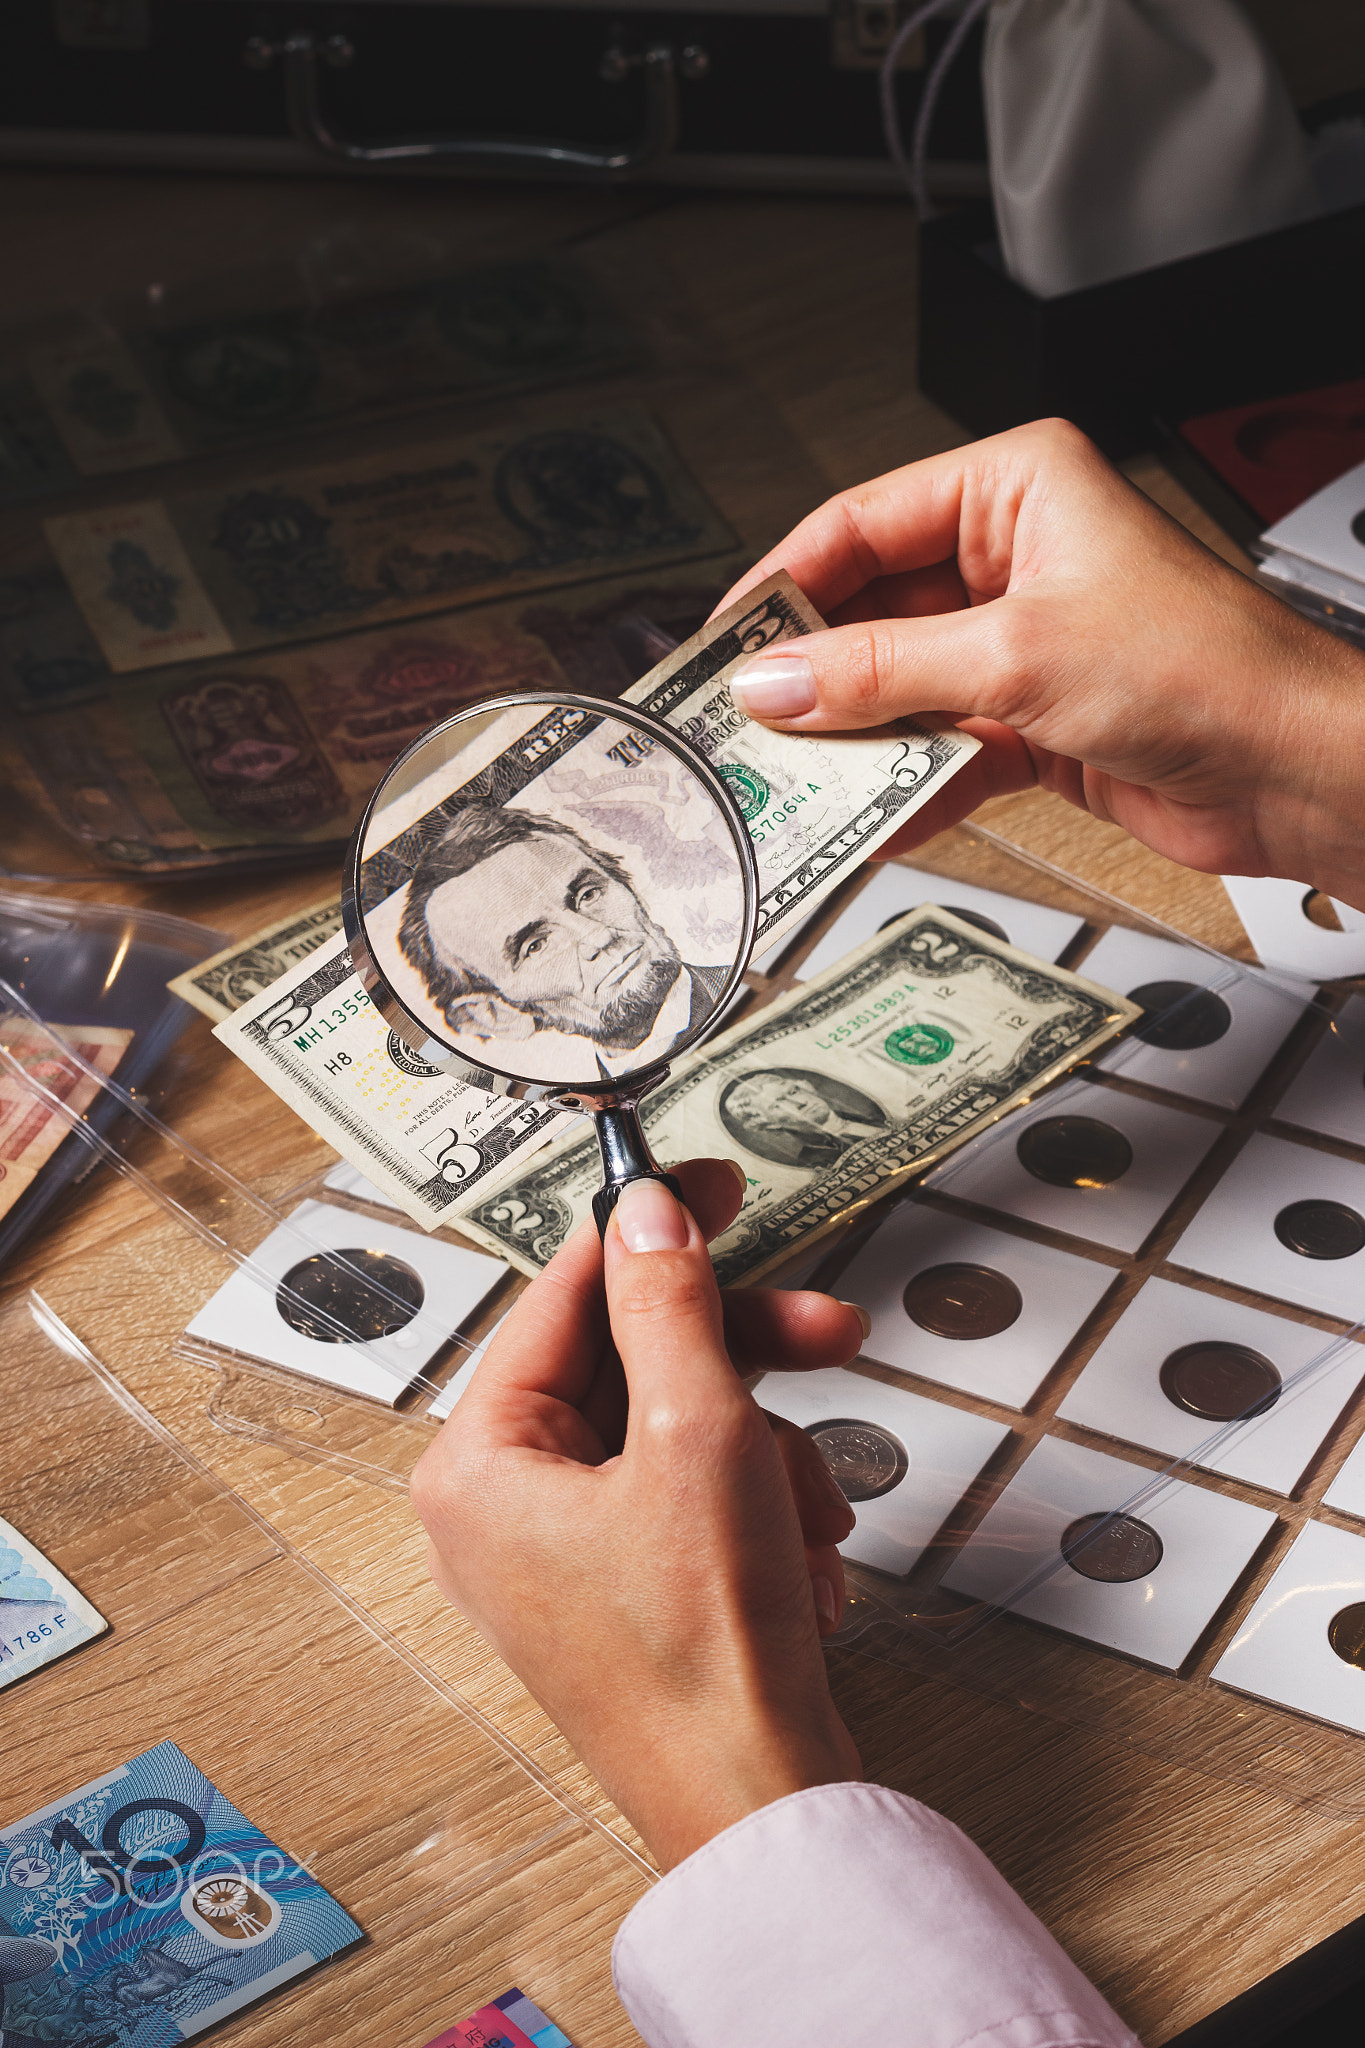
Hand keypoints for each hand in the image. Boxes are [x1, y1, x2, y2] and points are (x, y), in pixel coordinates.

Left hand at [411, 1159, 865, 1870]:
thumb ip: (670, 1303)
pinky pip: (696, 1491)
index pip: (564, 1295)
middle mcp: (505, 1503)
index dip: (648, 1227)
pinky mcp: (623, 1584)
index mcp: (481, 1462)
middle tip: (824, 1330)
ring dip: (769, 1450)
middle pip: (635, 1363)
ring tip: (810, 1512)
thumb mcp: (698, 1435)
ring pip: (682, 1425)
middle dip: (744, 1363)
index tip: (711, 1180)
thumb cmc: (708, 1656)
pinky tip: (803, 1557)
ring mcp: (563, 1550)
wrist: (761, 1810)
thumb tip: (647, 1212)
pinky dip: (762, 1505)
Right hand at [720, 419, 1364, 911]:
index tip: (727, 641)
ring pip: (902, 685)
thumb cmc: (1207, 667)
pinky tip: (862, 815)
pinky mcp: (1033, 719)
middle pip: (874, 610)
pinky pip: (941, 745)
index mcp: (1016, 488)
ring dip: (852, 737)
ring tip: (786, 777)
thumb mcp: (1017, 656)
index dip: (787, 583)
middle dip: (813, 672)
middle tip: (741, 720)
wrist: (1295, 768)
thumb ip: (883, 672)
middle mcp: (1015, 557)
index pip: (863, 522)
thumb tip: (777, 683)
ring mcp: (1021, 642)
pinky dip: (905, 782)